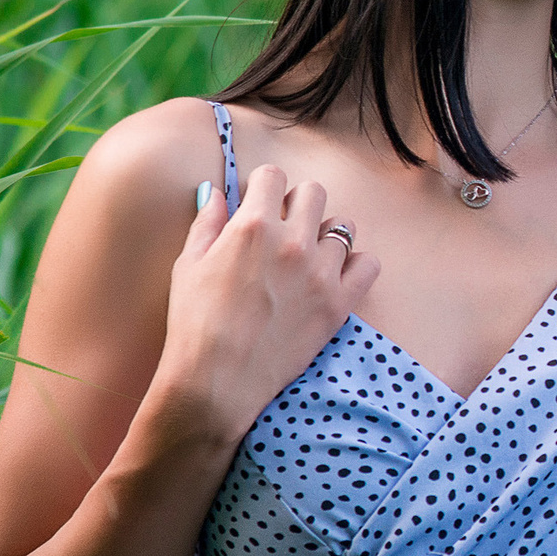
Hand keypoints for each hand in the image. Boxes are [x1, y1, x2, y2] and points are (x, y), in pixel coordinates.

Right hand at [150, 164, 376, 447]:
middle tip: (284, 228)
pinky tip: (334, 275)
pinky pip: (368, 264)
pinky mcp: (339, 303)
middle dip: (297, 204)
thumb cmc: (194, 323)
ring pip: (343, 226)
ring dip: (325, 236)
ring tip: (307, 257)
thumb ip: (207, 222)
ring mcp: (320, 272)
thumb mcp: (188, 264)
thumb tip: (217, 192)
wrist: (217, 380)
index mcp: (252, 226)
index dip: (264, 186)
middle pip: (314, 192)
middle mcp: (291, 241)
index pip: (273, 175)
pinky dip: (355, 265)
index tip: (260, 202)